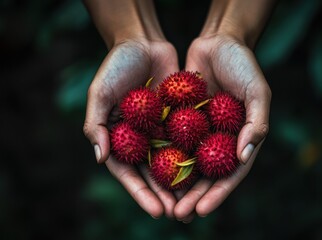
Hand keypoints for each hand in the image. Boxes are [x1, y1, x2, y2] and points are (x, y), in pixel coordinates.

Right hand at [83, 39, 179, 218]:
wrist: (142, 42)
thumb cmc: (115, 66)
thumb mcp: (99, 93)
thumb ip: (95, 125)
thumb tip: (100, 158)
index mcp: (121, 139)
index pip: (130, 173)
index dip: (142, 194)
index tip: (156, 211)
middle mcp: (143, 139)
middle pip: (154, 174)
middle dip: (166, 195)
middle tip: (180, 214)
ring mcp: (162, 130)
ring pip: (174, 161)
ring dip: (184, 182)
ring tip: (196, 201)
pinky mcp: (180, 118)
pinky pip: (189, 139)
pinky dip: (197, 155)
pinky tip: (210, 170)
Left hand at [174, 35, 270, 221]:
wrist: (219, 42)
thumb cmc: (244, 65)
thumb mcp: (258, 91)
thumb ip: (256, 122)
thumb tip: (244, 156)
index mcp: (238, 140)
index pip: (229, 174)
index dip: (217, 194)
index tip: (203, 210)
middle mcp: (217, 140)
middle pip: (204, 175)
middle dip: (192, 196)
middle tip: (178, 214)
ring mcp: (198, 131)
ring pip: (185, 163)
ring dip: (175, 184)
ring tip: (163, 203)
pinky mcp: (180, 119)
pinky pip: (170, 140)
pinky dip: (161, 156)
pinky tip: (149, 172)